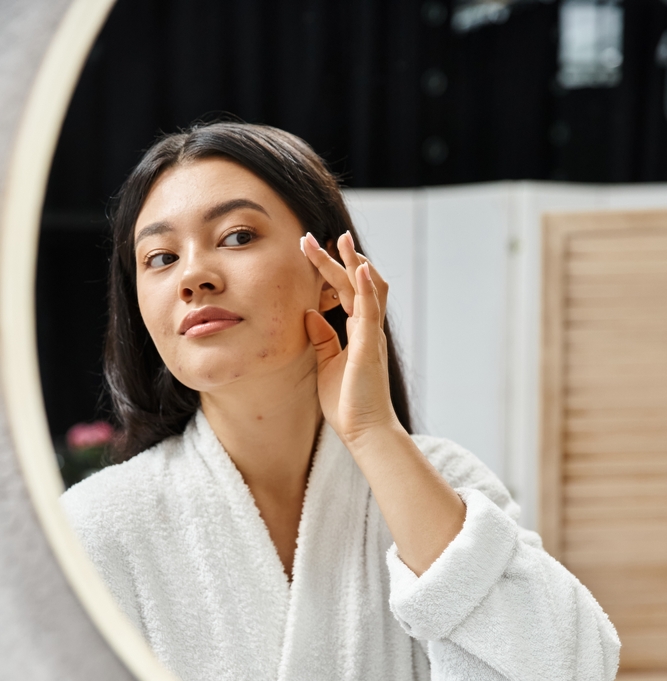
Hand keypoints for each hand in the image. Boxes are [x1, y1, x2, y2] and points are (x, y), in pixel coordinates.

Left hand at [301, 231, 398, 447]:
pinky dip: (366, 286)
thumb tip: (309, 314)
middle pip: (356, 282)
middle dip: (335, 257)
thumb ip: (322, 338)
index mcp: (359, 332)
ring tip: (340, 239)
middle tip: (310, 237)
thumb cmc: (348, 402)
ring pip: (368, 288)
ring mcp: (372, 335)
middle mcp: (369, 328)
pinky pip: (371, 310)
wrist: (364, 430)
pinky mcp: (370, 346)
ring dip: (353, 261)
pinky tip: (358, 267)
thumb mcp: (328, 363)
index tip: (310, 250)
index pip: (347, 291)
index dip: (330, 269)